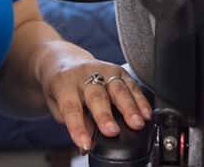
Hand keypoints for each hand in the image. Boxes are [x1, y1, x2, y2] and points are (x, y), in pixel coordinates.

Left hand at [35, 41, 152, 152]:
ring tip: (137, 123)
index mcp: (64, 84)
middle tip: (113, 131)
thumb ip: (74, 121)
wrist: (63, 59)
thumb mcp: (57, 105)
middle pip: (96, 95)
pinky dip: (140, 99)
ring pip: (117, 88)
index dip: (78, 127)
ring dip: (129, 107)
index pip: (71, 107)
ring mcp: (102, 69)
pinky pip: (131, 84)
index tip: (85, 143)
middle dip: (105, 115)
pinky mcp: (117, 68)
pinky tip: (146, 112)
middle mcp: (83, 74)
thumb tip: (91, 140)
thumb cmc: (60, 86)